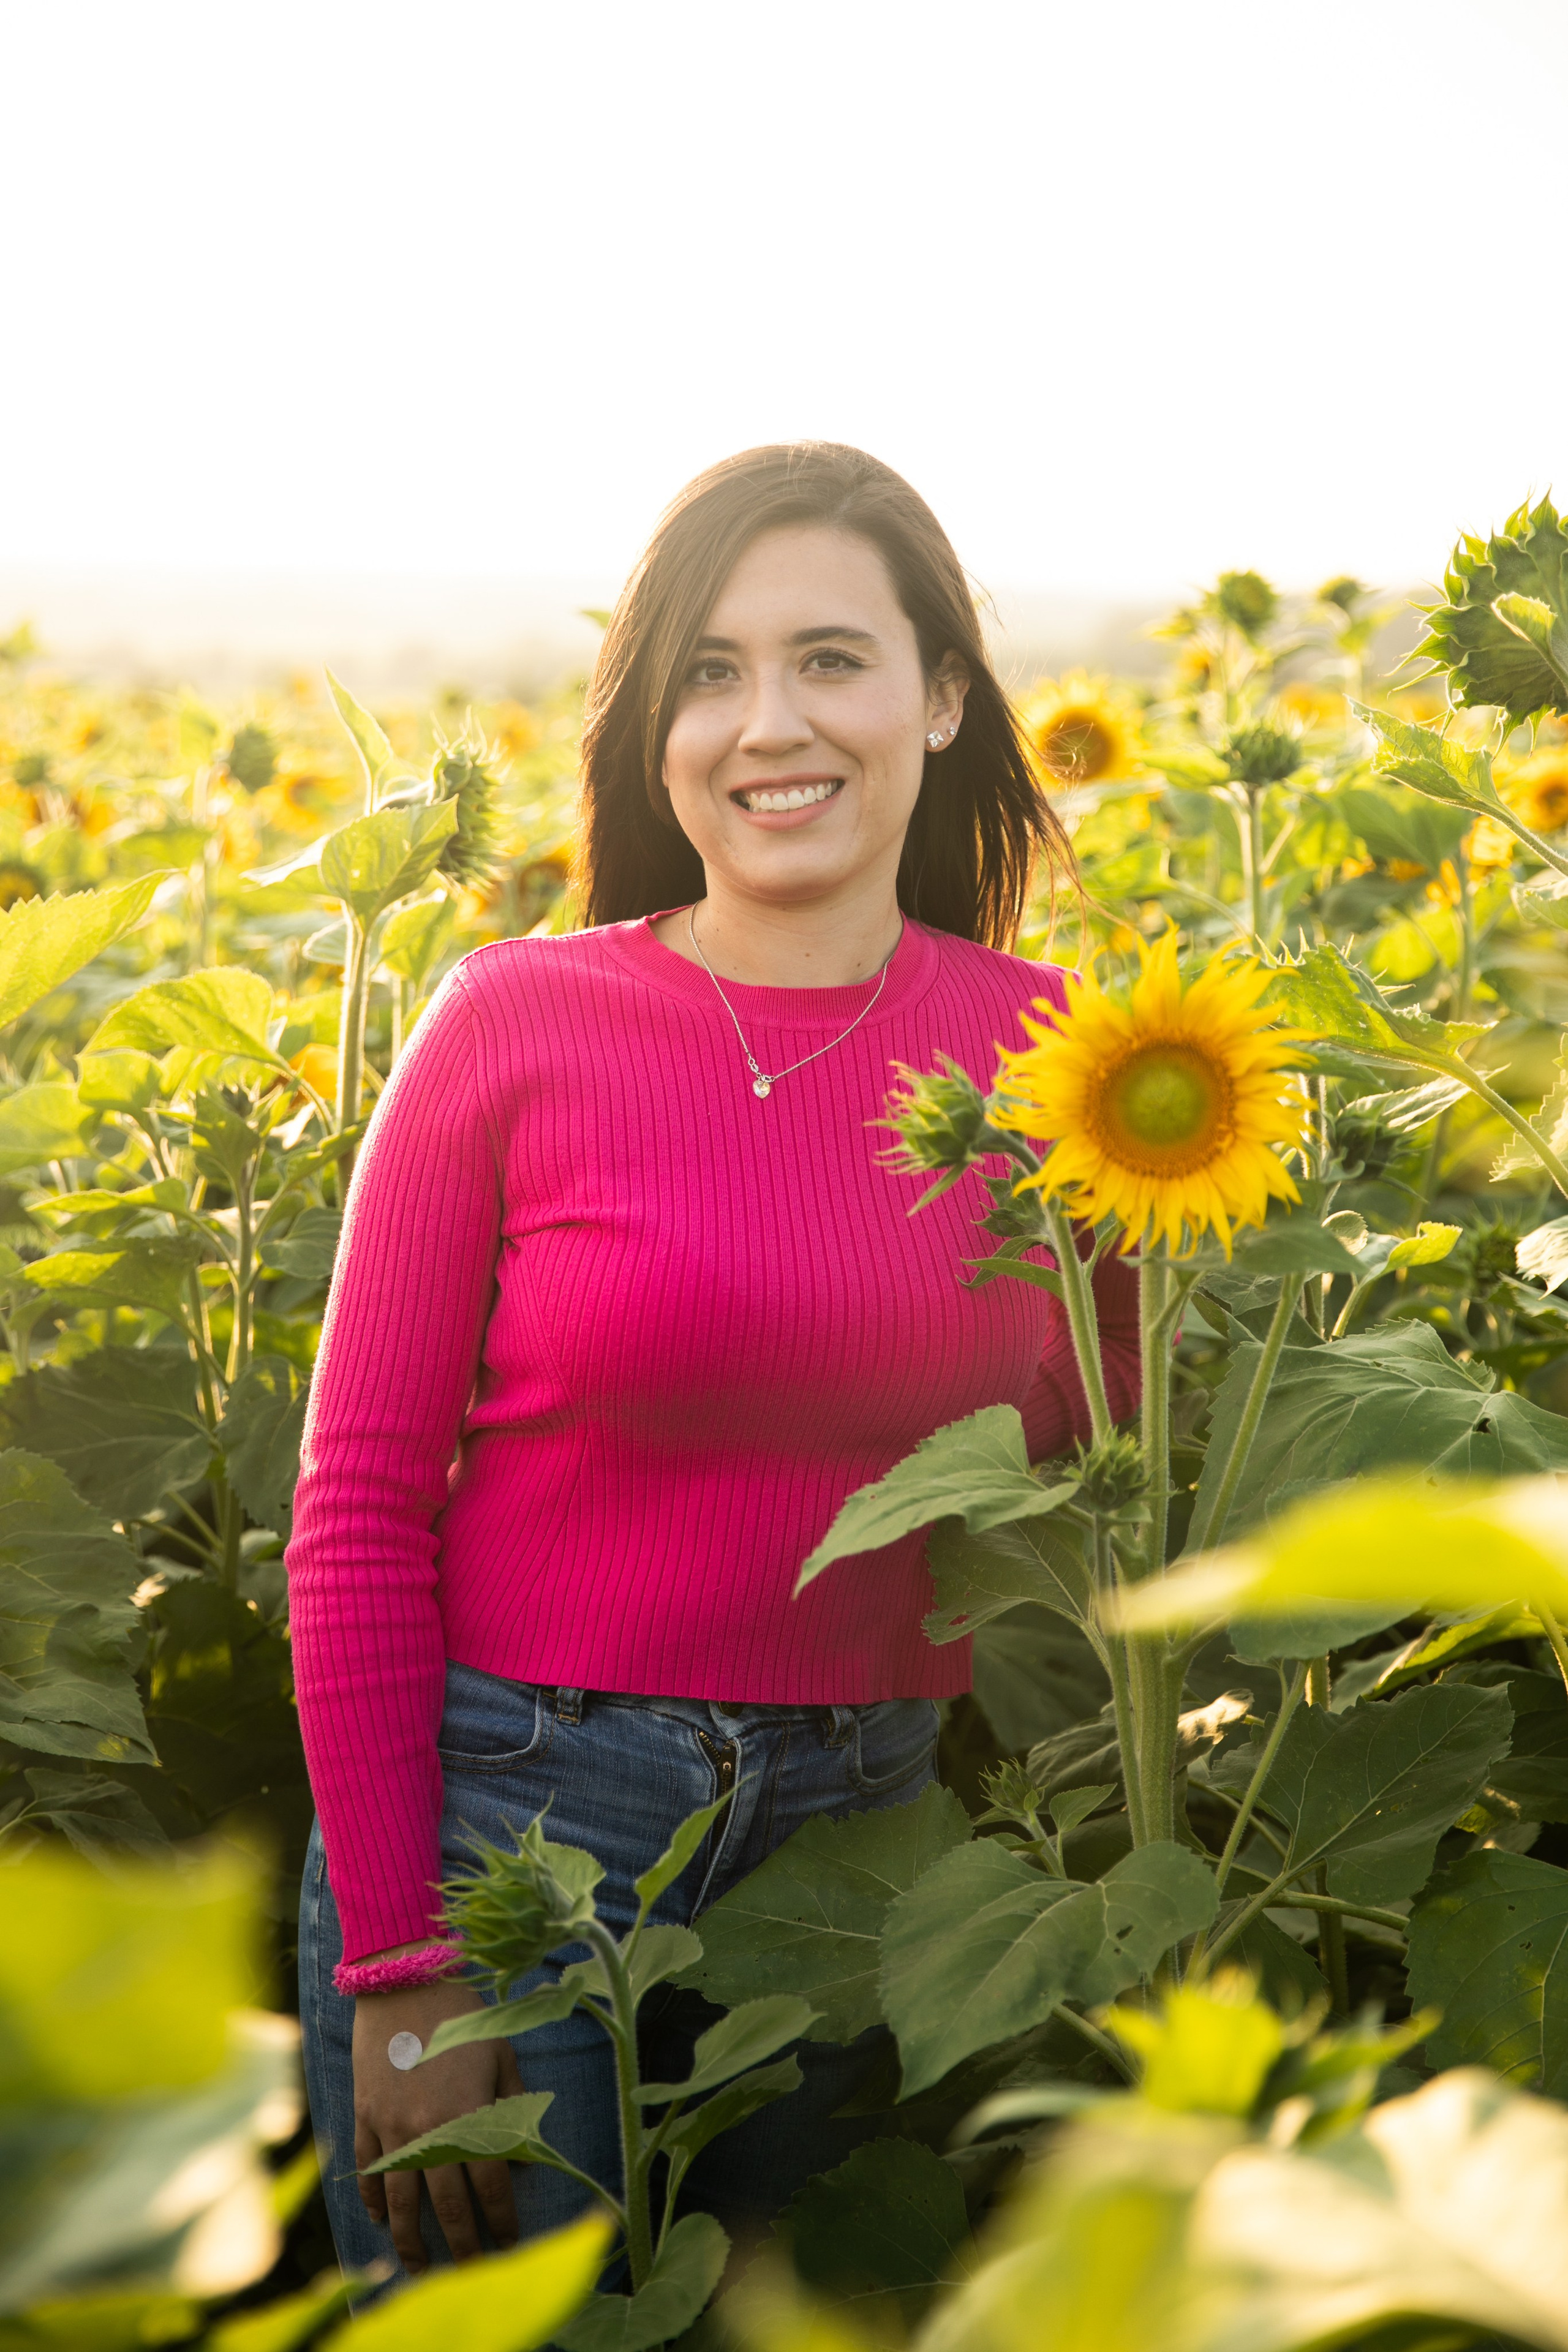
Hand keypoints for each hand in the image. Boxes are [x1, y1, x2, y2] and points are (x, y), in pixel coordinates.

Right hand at [352, 1973, 523, 2273]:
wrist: (402, 1980)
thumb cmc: (459, 2011)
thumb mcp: (498, 2051)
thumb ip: (512, 2104)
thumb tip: (524, 2156)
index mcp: (468, 2114)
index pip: (490, 2185)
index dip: (502, 2218)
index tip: (509, 2239)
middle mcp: (429, 2130)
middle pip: (447, 2205)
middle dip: (463, 2245)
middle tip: (472, 2269)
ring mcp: (392, 2126)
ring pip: (401, 2201)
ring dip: (411, 2240)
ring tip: (422, 2265)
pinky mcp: (365, 2116)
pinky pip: (368, 2169)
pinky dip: (373, 2198)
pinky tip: (381, 2218)